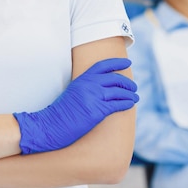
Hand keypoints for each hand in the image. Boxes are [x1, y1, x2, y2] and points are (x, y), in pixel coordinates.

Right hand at [13, 57, 138, 153]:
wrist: (51, 124)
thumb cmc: (61, 111)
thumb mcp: (73, 92)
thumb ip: (86, 86)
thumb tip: (103, 87)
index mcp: (82, 78)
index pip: (103, 65)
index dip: (117, 63)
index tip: (127, 63)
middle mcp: (89, 85)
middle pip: (115, 78)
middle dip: (127, 82)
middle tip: (133, 87)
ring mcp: (93, 97)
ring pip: (119, 92)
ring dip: (130, 94)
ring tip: (135, 97)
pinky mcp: (96, 111)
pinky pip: (117, 105)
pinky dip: (126, 103)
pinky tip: (130, 104)